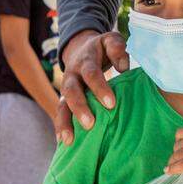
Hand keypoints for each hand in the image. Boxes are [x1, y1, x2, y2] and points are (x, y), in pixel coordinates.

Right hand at [56, 30, 128, 144]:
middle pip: (71, 91)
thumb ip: (117, 49)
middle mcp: (72, 74)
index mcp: (85, 60)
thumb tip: (123, 67)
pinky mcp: (64, 100)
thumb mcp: (110, 41)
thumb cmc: (102, 49)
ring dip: (65, 122)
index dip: (100, 87)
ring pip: (61, 105)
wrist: (81, 49)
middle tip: (90, 124)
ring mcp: (65, 88)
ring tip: (70, 140)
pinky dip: (60, 128)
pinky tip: (63, 142)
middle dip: (79, 108)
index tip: (111, 104)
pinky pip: (59, 114)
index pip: (91, 73)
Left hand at [165, 122, 182, 183]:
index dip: (177, 143)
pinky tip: (169, 172)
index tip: (178, 150)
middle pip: (178, 145)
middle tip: (175, 162)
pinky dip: (173, 169)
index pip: (181, 133)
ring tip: (172, 167)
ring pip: (179, 155)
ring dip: (172, 162)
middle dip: (175, 154)